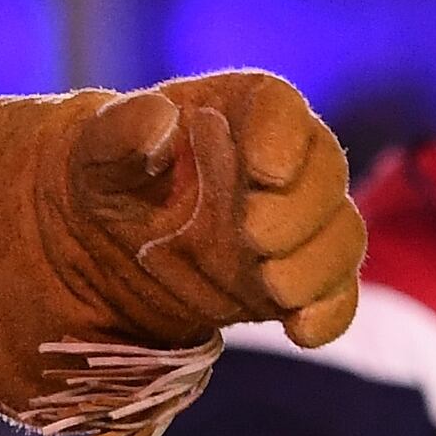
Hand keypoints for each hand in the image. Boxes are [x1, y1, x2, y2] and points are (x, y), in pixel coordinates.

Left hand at [65, 72, 365, 351]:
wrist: (105, 239)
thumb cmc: (105, 175)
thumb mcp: (94, 152)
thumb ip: (120, 132)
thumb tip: (158, 116)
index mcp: (232, 109)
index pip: (276, 104)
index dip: (282, 134)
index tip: (266, 170)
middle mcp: (282, 160)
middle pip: (325, 172)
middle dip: (299, 210)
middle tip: (253, 236)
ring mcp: (299, 222)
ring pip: (341, 234)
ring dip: (317, 264)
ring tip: (271, 284)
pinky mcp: (301, 276)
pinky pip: (337, 294)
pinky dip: (329, 313)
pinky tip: (302, 331)